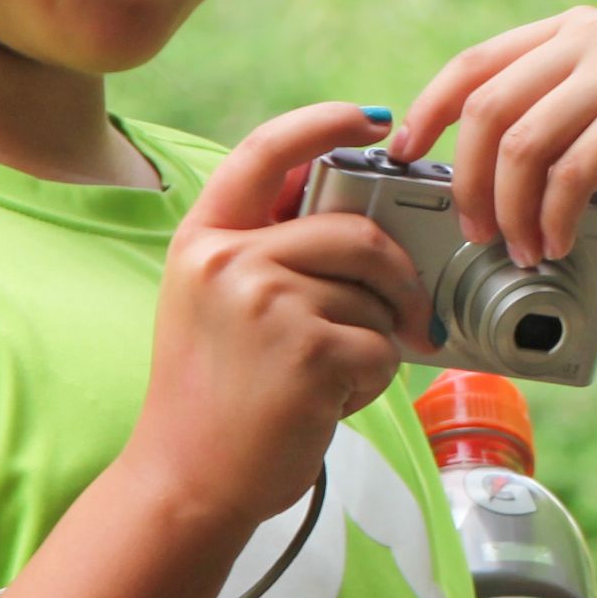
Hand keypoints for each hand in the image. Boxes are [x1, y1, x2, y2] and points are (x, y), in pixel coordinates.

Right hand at [122, 103, 429, 536]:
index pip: (265, 152)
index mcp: (204, 239)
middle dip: (395, 275)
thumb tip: (354, 209)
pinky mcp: (307, 350)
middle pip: (356, 231)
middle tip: (405, 313)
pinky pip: (382, 346)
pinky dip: (375, 378)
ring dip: (377, 337)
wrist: (191, 478)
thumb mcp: (217, 302)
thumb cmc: (218, 396)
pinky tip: (332, 398)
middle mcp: (228, 261)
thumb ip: (267, 250)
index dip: (325, 122)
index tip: (374, 119)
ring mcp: (266, 303)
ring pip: (377, 293)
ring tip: (333, 371)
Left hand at [394, 9, 596, 263]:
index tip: (406, 157)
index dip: (428, 112)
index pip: (473, 64)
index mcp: (577, 31)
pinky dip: (550, 218)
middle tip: (473, 229)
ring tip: (518, 247)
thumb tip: (489, 173)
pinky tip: (556, 243)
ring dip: (507, 210)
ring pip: (520, 143)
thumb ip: (562, 122)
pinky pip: (571, 172)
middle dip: (465, 180)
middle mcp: (593, 38)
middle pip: (485, 108)